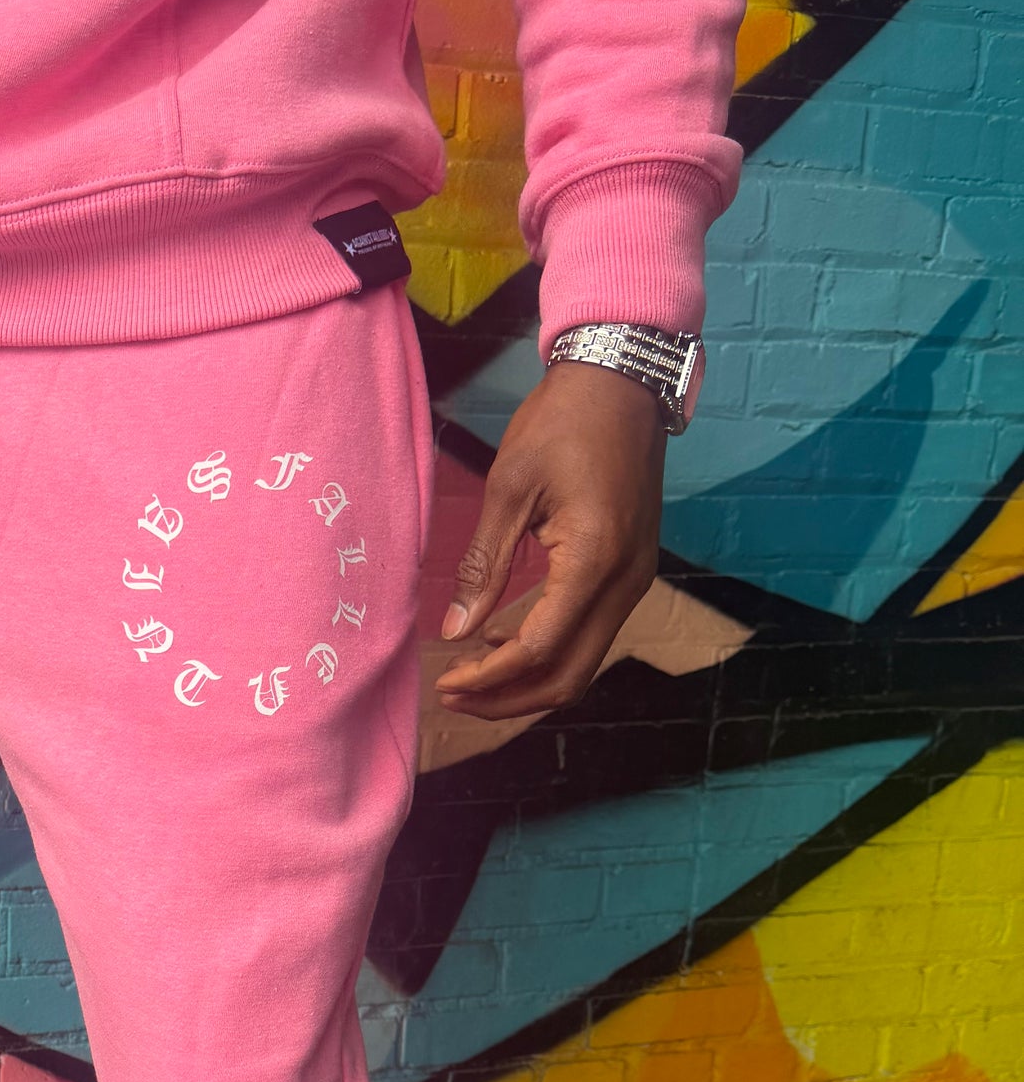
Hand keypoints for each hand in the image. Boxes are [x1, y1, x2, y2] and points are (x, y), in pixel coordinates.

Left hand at [434, 359, 665, 720]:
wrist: (623, 381)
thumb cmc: (563, 422)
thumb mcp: (509, 489)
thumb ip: (481, 566)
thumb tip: (453, 630)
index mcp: (595, 560)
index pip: (540, 649)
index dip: (489, 677)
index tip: (445, 682)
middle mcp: (626, 581)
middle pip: (570, 677)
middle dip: (509, 699)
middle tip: (454, 697)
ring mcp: (636, 579)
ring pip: (584, 662)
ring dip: (528, 681)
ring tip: (470, 676)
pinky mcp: (631, 571)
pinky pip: (591, 633)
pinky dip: (549, 651)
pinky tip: (500, 639)